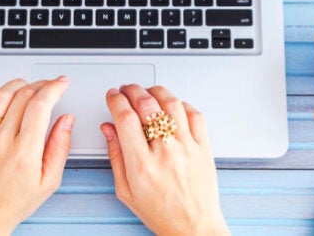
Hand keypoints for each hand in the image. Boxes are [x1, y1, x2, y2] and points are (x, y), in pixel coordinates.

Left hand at [0, 76, 74, 235]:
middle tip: (49, 86)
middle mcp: (2, 141)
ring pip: (0, 96)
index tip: (61, 83)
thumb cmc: (13, 203)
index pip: (41, 105)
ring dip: (17, 84)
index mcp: (25, 152)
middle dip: (41, 84)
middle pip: (23, 96)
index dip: (54, 88)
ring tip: (28, 86)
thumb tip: (66, 121)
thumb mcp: (49, 181)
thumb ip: (60, 147)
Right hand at [100, 84, 229, 235]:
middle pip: (147, 104)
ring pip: (171, 103)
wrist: (194, 227)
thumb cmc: (161, 213)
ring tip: (148, 92)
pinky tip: (172, 107)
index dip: (115, 100)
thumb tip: (109, 128)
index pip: (125, 118)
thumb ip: (115, 156)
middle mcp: (165, 153)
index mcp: (142, 165)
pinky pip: (195, 114)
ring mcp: (187, 148)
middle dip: (132, 90)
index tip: (112, 96)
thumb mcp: (125, 190)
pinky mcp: (204, 147)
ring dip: (156, 91)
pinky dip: (182, 104)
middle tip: (126, 90)